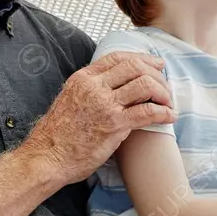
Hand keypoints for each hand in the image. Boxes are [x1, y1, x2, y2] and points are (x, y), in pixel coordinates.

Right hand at [21, 52, 175, 183]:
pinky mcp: (114, 125)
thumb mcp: (70, 99)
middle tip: (165, 86)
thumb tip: (112, 87)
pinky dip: (163, 112)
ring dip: (162, 92)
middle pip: (135, 66)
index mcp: (83, 78)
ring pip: (144, 84)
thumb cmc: (58, 135)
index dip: (142, 58)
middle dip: (156, 74)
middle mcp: (94, 86)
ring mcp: (105, 104)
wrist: (47, 158)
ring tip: (167, 103)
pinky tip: (169, 117)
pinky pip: (147, 111)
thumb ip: (90, 89)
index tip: (155, 64)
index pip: (118, 57)